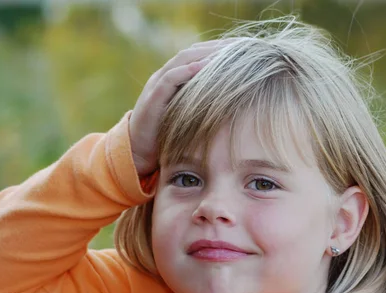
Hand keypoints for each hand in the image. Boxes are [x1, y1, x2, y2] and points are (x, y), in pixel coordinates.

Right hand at [129, 39, 234, 176]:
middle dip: (218, 47)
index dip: (221, 49)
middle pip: (194, 52)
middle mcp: (166, 76)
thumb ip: (206, 106)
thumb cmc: (167, 137)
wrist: (139, 153)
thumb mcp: (191, 118)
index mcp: (176, 79)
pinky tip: (206, 67)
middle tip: (243, 44)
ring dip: (206, 54)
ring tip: (229, 51)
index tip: (246, 48)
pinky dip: (187, 70)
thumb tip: (236, 104)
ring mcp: (157, 84)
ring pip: (183, 59)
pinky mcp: (152, 97)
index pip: (200, 55)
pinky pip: (170, 78)